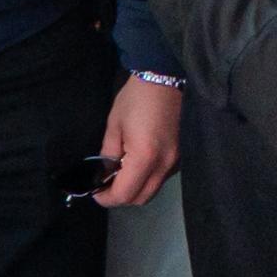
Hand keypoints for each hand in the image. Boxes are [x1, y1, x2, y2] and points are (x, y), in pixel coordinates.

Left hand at [90, 77, 179, 207]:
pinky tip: (139, 163)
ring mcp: (176, 162)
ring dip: (136, 188)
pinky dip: (148, 178)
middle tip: (107, 183)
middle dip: (121, 196)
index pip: (124, 194)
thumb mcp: (115, 125)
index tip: (95, 191)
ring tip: (122, 172)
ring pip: (153, 190)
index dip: (106, 198)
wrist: (166, 77)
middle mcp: (164, 165)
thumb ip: (108, 155)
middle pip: (141, 198)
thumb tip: (104, 174)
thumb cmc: (136, 99)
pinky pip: (162, 178)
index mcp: (145, 158)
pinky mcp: (181, 157)